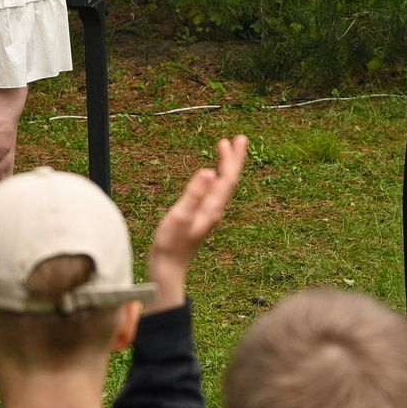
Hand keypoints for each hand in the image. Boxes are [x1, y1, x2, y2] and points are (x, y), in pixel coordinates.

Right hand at [146, 136, 248, 308]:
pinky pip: (214, 192)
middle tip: (238, 139)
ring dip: (225, 166)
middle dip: (233, 159)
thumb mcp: (180, 216)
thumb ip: (194, 194)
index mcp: (212, 208)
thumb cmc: (171, 244)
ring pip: (223, 186)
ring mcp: (209, 214)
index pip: (228, 179)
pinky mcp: (201, 217)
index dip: (233, 158)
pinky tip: (211, 177)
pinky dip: (216, 178)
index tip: (237, 140)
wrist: (168, 268)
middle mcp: (215, 210)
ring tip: (224, 150)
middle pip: (229, 180)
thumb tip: (209, 172)